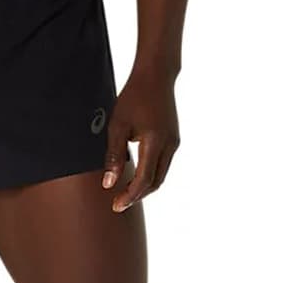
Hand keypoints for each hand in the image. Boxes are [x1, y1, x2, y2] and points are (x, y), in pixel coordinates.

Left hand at [102, 70, 180, 212]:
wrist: (156, 76)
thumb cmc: (134, 97)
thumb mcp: (117, 126)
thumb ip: (113, 156)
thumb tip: (109, 183)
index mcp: (155, 142)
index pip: (144, 179)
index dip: (130, 196)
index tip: (116, 206)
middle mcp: (169, 145)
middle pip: (155, 182)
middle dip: (137, 196)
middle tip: (119, 203)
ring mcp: (174, 143)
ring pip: (161, 176)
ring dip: (144, 187)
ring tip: (125, 193)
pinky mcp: (174, 139)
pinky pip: (163, 165)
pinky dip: (150, 176)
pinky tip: (136, 177)